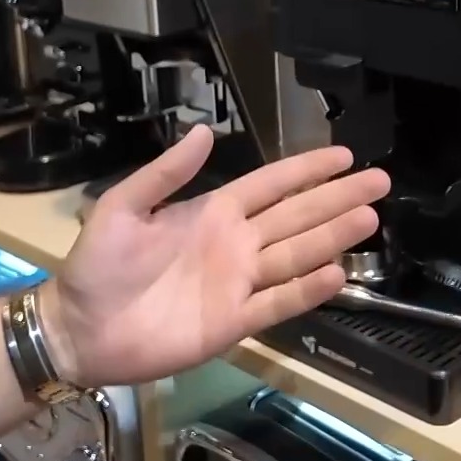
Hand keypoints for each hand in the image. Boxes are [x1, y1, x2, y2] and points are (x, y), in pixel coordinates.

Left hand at [42, 125, 388, 386]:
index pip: (271, 184)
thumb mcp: (121, 208)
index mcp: (213, 212)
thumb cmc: (97, 267)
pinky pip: (278, 303)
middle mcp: (236, 244)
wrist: (80, 330)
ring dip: (333, 237)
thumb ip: (164, 174)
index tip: (344, 155)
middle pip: (297, 216)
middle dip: (337, 198)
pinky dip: (307, 290)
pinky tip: (336, 274)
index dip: (307, 170)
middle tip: (380, 182)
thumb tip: (202, 131)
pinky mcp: (234, 322)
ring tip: (370, 219)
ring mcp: (238, 284)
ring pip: (297, 255)